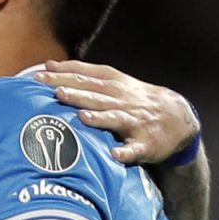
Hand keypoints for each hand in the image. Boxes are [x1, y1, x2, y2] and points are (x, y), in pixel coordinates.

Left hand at [35, 60, 197, 164]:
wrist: (178, 118)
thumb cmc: (133, 99)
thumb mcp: (113, 82)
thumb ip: (81, 75)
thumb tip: (47, 65)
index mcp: (113, 85)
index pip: (86, 77)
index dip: (65, 74)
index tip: (40, 73)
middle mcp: (123, 101)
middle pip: (96, 96)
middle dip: (77, 94)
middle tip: (56, 92)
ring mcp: (135, 122)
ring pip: (115, 119)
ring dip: (99, 118)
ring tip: (82, 118)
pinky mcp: (146, 143)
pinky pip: (134, 149)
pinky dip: (125, 152)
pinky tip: (114, 154)